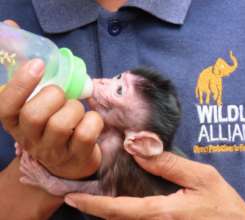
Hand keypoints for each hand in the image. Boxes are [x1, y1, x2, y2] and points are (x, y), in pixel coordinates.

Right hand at [0, 20, 102, 178]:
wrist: (69, 162)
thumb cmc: (53, 124)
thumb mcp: (37, 103)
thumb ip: (31, 75)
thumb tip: (11, 26)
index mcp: (16, 123)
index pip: (5, 106)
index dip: (20, 84)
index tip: (39, 65)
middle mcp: (30, 139)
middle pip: (34, 115)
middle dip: (54, 96)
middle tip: (62, 95)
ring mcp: (53, 151)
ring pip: (62, 123)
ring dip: (76, 108)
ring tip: (77, 110)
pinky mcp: (76, 157)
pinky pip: (86, 134)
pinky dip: (94, 121)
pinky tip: (91, 122)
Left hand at [64, 152, 244, 219]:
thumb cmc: (223, 205)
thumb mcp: (201, 177)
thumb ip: (169, 164)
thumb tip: (139, 149)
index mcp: (161, 212)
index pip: (117, 210)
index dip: (92, 205)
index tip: (71, 198)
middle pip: (115, 219)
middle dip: (94, 209)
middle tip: (78, 194)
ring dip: (106, 211)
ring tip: (93, 195)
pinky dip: (123, 213)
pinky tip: (120, 201)